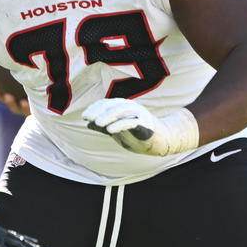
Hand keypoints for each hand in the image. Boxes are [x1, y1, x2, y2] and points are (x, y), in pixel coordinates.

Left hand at [82, 99, 197, 155]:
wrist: (161, 142)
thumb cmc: (138, 135)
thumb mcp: (118, 131)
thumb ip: (104, 126)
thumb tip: (87, 123)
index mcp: (124, 108)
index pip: (107, 104)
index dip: (95, 108)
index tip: (85, 116)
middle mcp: (131, 107)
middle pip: (113, 105)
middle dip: (99, 110)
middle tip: (88, 117)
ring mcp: (140, 114)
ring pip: (122, 111)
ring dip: (108, 116)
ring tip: (97, 123)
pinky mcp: (146, 124)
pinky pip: (132, 122)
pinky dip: (120, 124)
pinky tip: (110, 129)